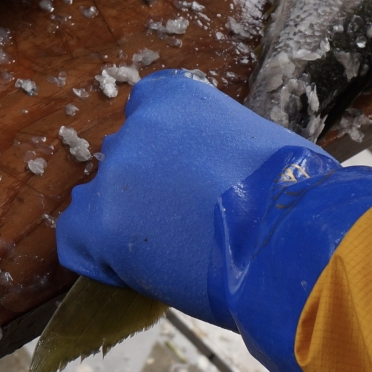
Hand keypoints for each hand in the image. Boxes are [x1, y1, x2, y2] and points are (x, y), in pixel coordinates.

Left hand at [56, 71, 371, 371]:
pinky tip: (134, 274)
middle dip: (146, 190)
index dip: (162, 151)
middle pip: (124, 160)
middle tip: (183, 226)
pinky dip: (99, 259)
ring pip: (99, 200)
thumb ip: (218, 150)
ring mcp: (116, 173)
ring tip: (167, 255)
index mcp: (177, 97)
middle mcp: (137, 126)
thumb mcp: (258, 146)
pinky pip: (75, 240)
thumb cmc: (295, 194)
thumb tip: (217, 177)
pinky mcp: (100, 223)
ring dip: (124, 223)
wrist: (295, 238)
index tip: (183, 180)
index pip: (146, 112)